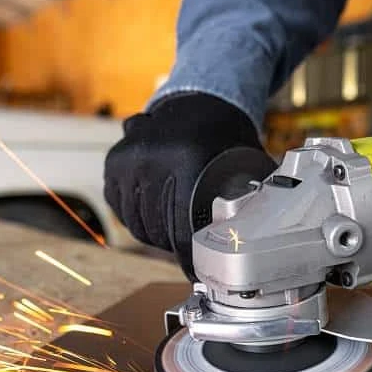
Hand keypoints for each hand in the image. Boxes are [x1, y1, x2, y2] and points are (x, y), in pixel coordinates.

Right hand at [104, 92, 274, 276]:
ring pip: (137, 223)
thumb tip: (258, 238)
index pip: (181, 227)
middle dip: (176, 248)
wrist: (200, 99)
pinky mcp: (113, 161)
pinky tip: (156, 215)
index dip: (190, 257)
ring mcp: (127, 158)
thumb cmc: (226, 135)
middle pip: (157, 229)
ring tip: (175, 233)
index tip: (196, 272)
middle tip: (191, 253)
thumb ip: (250, 198)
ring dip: (156, 235)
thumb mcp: (245, 163)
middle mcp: (150, 156)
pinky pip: (121, 209)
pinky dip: (137, 218)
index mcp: (186, 158)